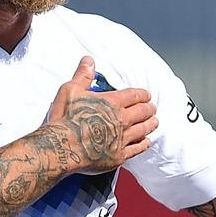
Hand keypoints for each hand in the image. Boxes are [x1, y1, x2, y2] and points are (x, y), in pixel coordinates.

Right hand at [47, 56, 157, 173]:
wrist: (60, 148)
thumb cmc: (63, 120)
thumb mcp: (70, 91)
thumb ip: (83, 75)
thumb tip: (89, 61)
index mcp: (111, 102)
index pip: (135, 95)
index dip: (143, 94)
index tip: (146, 95)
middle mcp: (121, 120)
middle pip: (143, 112)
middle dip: (149, 109)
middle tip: (152, 108)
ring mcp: (121, 139)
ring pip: (143, 129)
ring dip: (150, 124)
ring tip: (154, 122)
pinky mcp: (118, 156)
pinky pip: (137, 149)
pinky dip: (144, 144)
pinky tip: (146, 142)